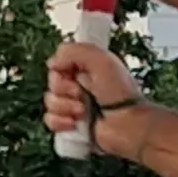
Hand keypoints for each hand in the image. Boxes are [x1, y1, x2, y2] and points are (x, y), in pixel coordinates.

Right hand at [44, 43, 152, 157]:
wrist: (128, 125)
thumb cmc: (121, 93)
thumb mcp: (101, 60)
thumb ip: (74, 51)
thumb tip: (53, 63)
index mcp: (86, 67)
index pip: (58, 62)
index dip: (62, 69)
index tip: (74, 74)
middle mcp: (79, 85)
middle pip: (52, 82)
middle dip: (64, 89)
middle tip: (82, 94)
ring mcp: (73, 105)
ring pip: (50, 101)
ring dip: (65, 107)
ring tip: (83, 112)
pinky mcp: (70, 125)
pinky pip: (50, 120)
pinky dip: (60, 122)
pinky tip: (75, 123)